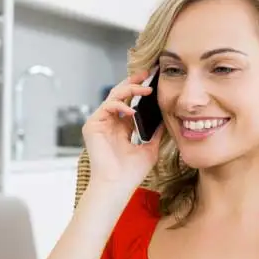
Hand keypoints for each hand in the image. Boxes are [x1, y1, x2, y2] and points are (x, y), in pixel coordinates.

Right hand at [82, 70, 163, 190]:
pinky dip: (119, 106)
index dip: (140, 91)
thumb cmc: (131, 172)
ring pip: (114, 96)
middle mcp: (110, 122)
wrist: (117, 185)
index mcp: (121, 127)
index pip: (130, 102)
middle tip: (148, 73)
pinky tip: (132, 111)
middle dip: (134, 82)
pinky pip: (106, 107)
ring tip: (145, 89)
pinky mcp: (92, 125)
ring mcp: (100, 123)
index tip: (155, 82)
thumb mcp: (149, 147)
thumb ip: (155, 131)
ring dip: (130, 90)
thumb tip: (166, 116)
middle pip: (121, 94)